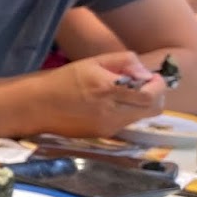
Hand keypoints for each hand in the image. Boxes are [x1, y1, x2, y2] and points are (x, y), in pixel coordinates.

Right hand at [31, 52, 166, 137]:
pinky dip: (126, 112)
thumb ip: (124, 62)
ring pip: (140, 117)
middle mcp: (111, 111)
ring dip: (140, 105)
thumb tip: (146, 73)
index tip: (153, 77)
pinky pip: (125, 123)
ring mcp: (108, 126)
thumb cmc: (64, 80)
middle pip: (153, 110)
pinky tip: (110, 104)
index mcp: (108, 88)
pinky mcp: (102, 134)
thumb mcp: (93, 62)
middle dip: (156, 96)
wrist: (38, 107)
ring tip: (125, 93)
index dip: (158, 86)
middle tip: (145, 86)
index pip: (150, 95)